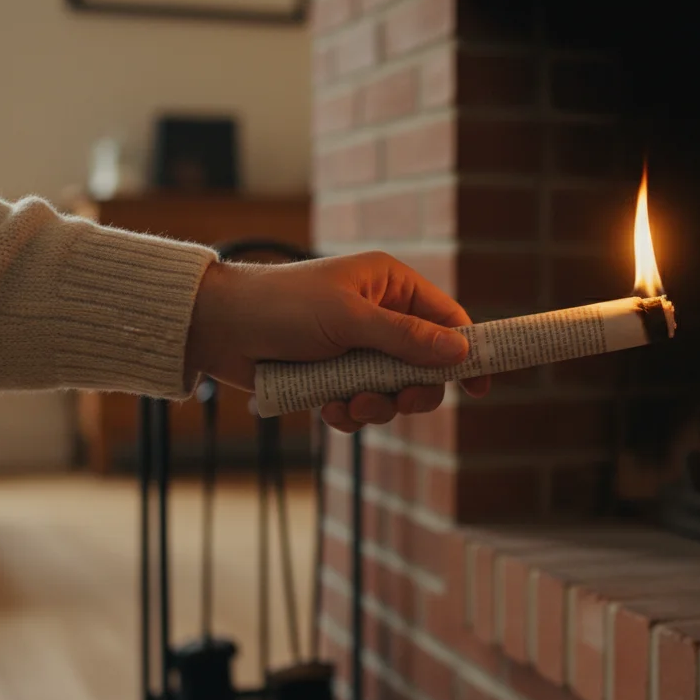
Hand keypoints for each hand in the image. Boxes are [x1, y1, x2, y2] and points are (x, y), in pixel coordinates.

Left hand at [184, 251, 489, 432]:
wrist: (218, 328)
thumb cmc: (283, 307)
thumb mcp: (350, 320)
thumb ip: (406, 339)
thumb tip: (460, 352)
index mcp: (390, 285)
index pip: (446, 319)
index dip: (467, 351)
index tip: (481, 387)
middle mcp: (378, 315)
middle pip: (425, 364)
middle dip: (413, 389)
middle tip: (401, 401)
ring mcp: (356, 349)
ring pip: (392, 392)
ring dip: (376, 405)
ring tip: (350, 404)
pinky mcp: (332, 378)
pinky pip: (360, 405)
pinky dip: (349, 413)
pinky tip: (329, 409)